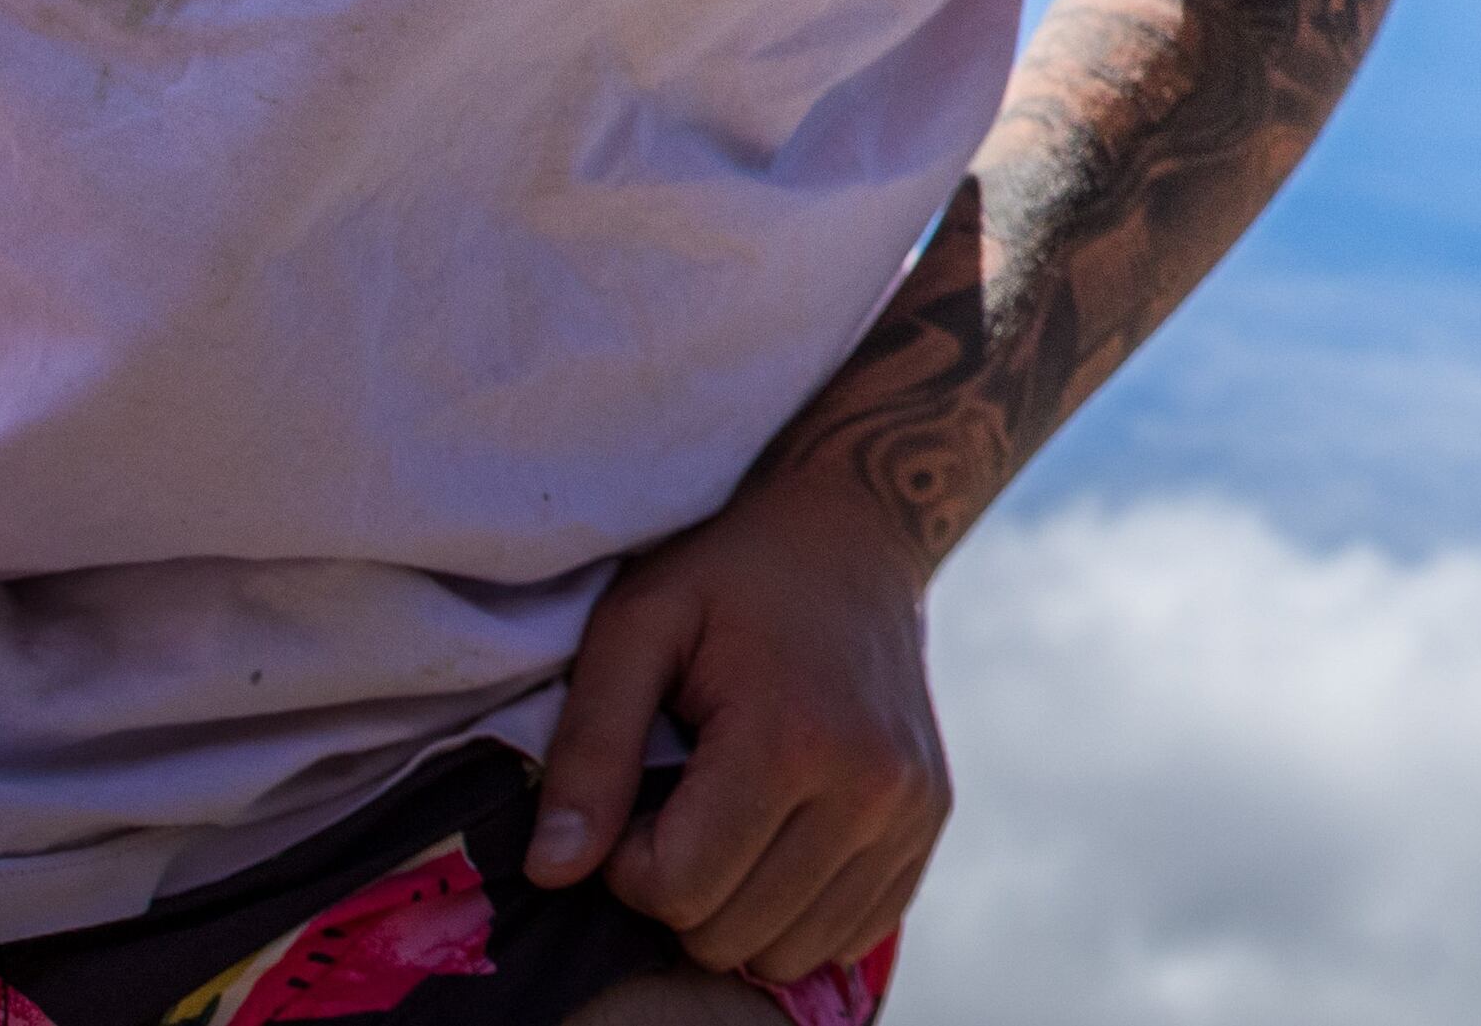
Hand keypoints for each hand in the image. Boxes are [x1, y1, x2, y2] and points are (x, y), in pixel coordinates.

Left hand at [528, 472, 950, 987]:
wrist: (855, 529)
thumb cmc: (728, 575)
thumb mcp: (636, 627)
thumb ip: (588, 748)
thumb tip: (551, 871)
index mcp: (794, 737)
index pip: (676, 890)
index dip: (627, 858)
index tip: (640, 787)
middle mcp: (871, 787)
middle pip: (728, 933)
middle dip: (680, 885)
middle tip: (681, 797)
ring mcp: (911, 811)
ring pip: (788, 952)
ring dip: (737, 905)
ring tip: (731, 813)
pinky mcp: (928, 823)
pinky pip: (847, 935)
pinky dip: (794, 910)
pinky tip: (778, 834)